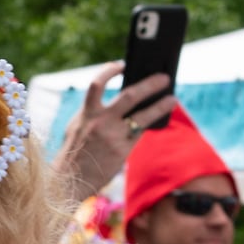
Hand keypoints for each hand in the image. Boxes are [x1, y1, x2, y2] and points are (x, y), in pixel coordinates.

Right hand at [55, 64, 176, 201]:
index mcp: (87, 113)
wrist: (71, 179)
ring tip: (172, 99)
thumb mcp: (77, 125)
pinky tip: (159, 118)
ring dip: (160, 105)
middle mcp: (101, 122)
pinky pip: (140, 133)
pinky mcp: (122, 150)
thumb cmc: (74, 150)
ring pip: (143, 116)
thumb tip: (118, 101)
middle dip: (149, 85)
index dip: (109, 71)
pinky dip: (149, 124)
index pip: (97, 84)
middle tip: (163, 78)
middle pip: (130, 96)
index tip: (122, 65)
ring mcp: (113, 136)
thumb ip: (93, 112)